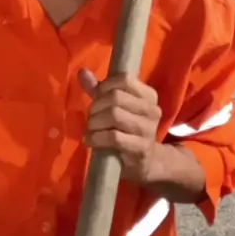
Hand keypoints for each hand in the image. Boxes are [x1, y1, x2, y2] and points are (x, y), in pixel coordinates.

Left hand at [79, 69, 161, 184]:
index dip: (105, 86)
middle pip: (116, 97)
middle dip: (96, 106)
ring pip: (114, 115)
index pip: (124, 79)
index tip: (97, 98)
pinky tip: (91, 140)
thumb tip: (82, 72)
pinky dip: (97, 137)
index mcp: (149, 96)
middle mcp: (152, 110)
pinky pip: (113, 137)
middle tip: (91, 117)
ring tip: (91, 129)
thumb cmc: (128, 131)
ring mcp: (147, 130)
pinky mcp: (140, 148)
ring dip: (95, 122)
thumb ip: (100, 90)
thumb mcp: (116, 107)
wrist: (146, 163)